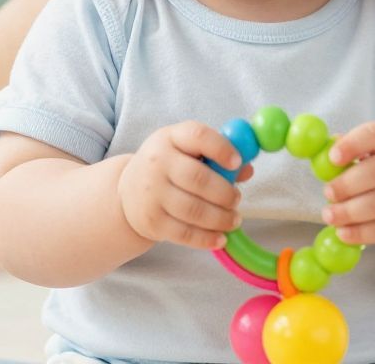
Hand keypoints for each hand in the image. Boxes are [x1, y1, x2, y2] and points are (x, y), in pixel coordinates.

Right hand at [118, 121, 252, 249]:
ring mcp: (152, 193)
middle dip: (225, 193)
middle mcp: (157, 162)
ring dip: (221, 218)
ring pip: (194, 210)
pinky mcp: (152, 221)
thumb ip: (217, 157)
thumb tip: (247, 169)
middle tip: (237, 199)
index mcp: (170, 138)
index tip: (237, 162)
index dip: (221, 148)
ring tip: (234, 220)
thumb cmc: (167, 168)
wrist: (127, 193)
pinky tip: (221, 237)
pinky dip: (207, 238)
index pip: (197, 136)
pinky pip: (185, 234)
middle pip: (198, 178)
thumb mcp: (187, 152)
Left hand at [320, 122, 374, 247]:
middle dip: (347, 184)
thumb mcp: (373, 153)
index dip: (352, 145)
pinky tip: (342, 233)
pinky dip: (360, 233)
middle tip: (327, 192)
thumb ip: (347, 150)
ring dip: (349, 212)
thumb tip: (319, 150)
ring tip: (328, 215)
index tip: (331, 158)